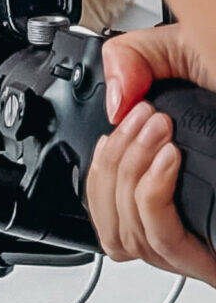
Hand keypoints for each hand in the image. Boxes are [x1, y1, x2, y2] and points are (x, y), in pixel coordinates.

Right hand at [85, 25, 215, 288]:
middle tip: (143, 118)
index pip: (106, 205)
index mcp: (172, 180)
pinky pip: (161, 239)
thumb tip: (111, 104)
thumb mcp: (189, 50)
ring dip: (128, 177)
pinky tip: (167, 158)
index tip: (120, 119)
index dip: (98, 167)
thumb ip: (133, 58)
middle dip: (113, 163)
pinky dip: (149, 196)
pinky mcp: (215, 252)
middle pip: (111, 226)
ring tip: (156, 132)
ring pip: (127, 238)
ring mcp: (202, 239)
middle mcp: (186, 217)